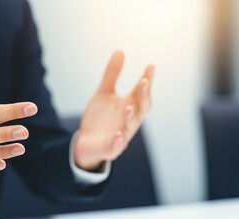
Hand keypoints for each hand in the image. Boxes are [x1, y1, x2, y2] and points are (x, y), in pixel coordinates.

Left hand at [74, 50, 154, 170]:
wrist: (87, 142)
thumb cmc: (100, 118)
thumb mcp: (103, 93)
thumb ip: (112, 75)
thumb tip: (120, 51)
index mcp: (130, 105)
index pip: (142, 92)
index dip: (147, 79)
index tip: (150, 66)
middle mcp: (129, 119)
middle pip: (142, 108)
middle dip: (144, 96)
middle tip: (144, 81)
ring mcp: (122, 134)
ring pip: (130, 126)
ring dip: (131, 117)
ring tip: (128, 107)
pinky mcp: (112, 148)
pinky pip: (117, 145)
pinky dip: (119, 140)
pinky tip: (118, 133)